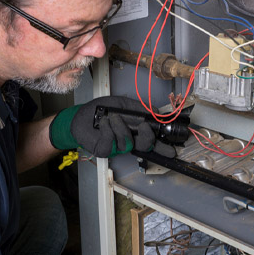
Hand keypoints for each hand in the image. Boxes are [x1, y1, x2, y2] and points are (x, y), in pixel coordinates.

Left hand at [49, 96, 175, 157]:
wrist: (81, 115)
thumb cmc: (101, 110)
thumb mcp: (122, 104)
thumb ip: (139, 107)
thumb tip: (156, 110)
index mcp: (135, 132)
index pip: (152, 141)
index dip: (162, 147)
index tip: (172, 149)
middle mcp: (128, 141)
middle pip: (145, 146)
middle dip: (147, 137)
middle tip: (145, 126)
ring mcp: (116, 147)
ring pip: (127, 143)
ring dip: (121, 128)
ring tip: (113, 118)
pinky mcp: (104, 150)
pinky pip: (111, 142)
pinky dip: (108, 130)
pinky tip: (104, 123)